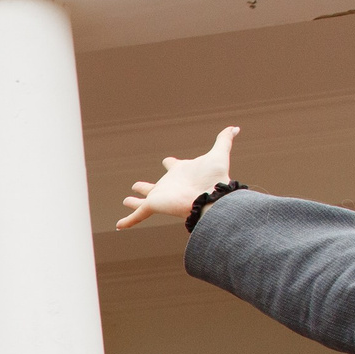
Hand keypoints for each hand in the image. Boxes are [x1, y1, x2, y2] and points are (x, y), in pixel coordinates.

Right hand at [118, 126, 237, 230]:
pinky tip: (119, 226)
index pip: (174, 165)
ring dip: (135, 203)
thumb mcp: (219, 153)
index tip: (167, 161)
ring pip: (143, 201)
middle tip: (136, 185)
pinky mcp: (153, 206)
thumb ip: (224, 140)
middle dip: (145, 186)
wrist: (210, 196)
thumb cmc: (214, 176)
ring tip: (127, 201)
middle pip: (155, 186)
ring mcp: (161, 197)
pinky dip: (127, 221)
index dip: (170, 163)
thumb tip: (235, 128)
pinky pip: (137, 215)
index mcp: (180, 172)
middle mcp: (169, 185)